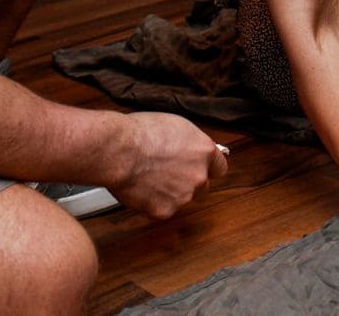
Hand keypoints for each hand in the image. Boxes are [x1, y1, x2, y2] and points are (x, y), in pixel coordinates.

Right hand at [112, 112, 229, 220]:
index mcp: (205, 152)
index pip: (219, 168)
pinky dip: (152, 202)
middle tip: (167, 172)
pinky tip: (140, 188)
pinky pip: (161, 209)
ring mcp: (183, 196)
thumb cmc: (141, 133)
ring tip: (148, 177)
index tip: (198, 167)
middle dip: (188, 182)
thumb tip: (194, 150)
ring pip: (181, 199)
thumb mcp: (176, 126)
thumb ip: (192, 143)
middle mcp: (199, 176)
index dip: (206, 167)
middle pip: (202, 186)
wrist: (119, 151)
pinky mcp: (165, 211)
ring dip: (169, 192)